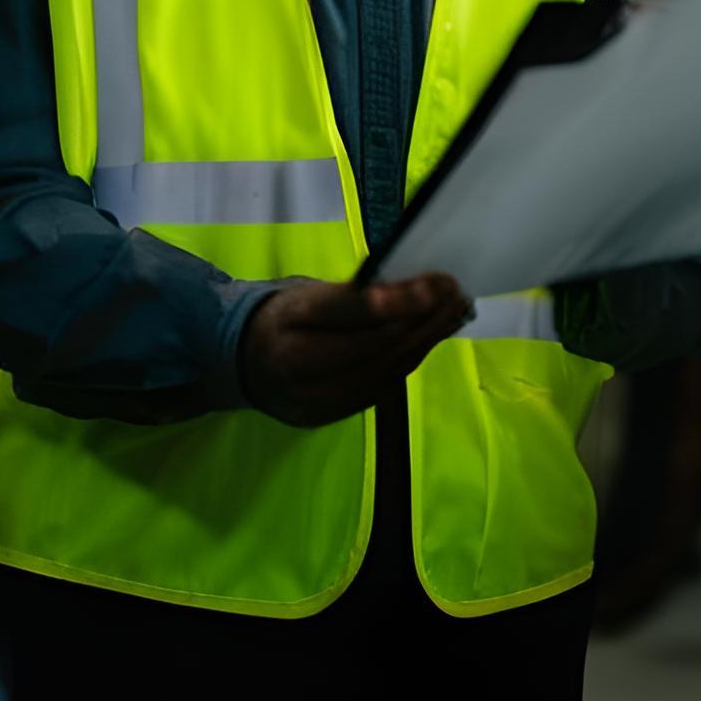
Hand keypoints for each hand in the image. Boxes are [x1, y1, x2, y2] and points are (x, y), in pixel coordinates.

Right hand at [240, 275, 470, 427]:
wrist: (244, 365)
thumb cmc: (285, 317)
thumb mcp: (306, 293)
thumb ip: (352, 295)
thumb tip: (412, 285)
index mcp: (286, 323)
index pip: (348, 312)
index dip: (396, 300)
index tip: (437, 283)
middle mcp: (296, 369)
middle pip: (372, 346)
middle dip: (422, 319)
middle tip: (457, 293)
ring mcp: (313, 401)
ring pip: (382, 371)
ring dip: (426, 339)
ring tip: (456, 311)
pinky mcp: (330, 417)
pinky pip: (380, 388)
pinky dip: (410, 360)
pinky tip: (432, 337)